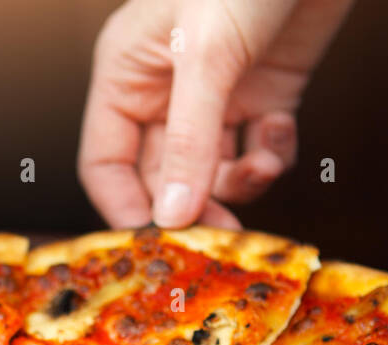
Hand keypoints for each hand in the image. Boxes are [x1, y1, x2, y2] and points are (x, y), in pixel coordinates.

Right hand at [78, 0, 351, 228]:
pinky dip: (271, 154)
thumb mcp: (208, 56)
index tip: (156, 245)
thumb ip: (189, 140)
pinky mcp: (265, 93)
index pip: (106, 163)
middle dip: (192, 206)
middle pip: (163, 177)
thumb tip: (173, 215)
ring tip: (259, 167)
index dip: (126, 208)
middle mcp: (166, 92)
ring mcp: (217, 95)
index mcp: (128, 76)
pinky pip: (258, 149)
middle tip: (219, 238)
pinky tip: (280, 133)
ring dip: (237, 182)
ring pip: (213, 171)